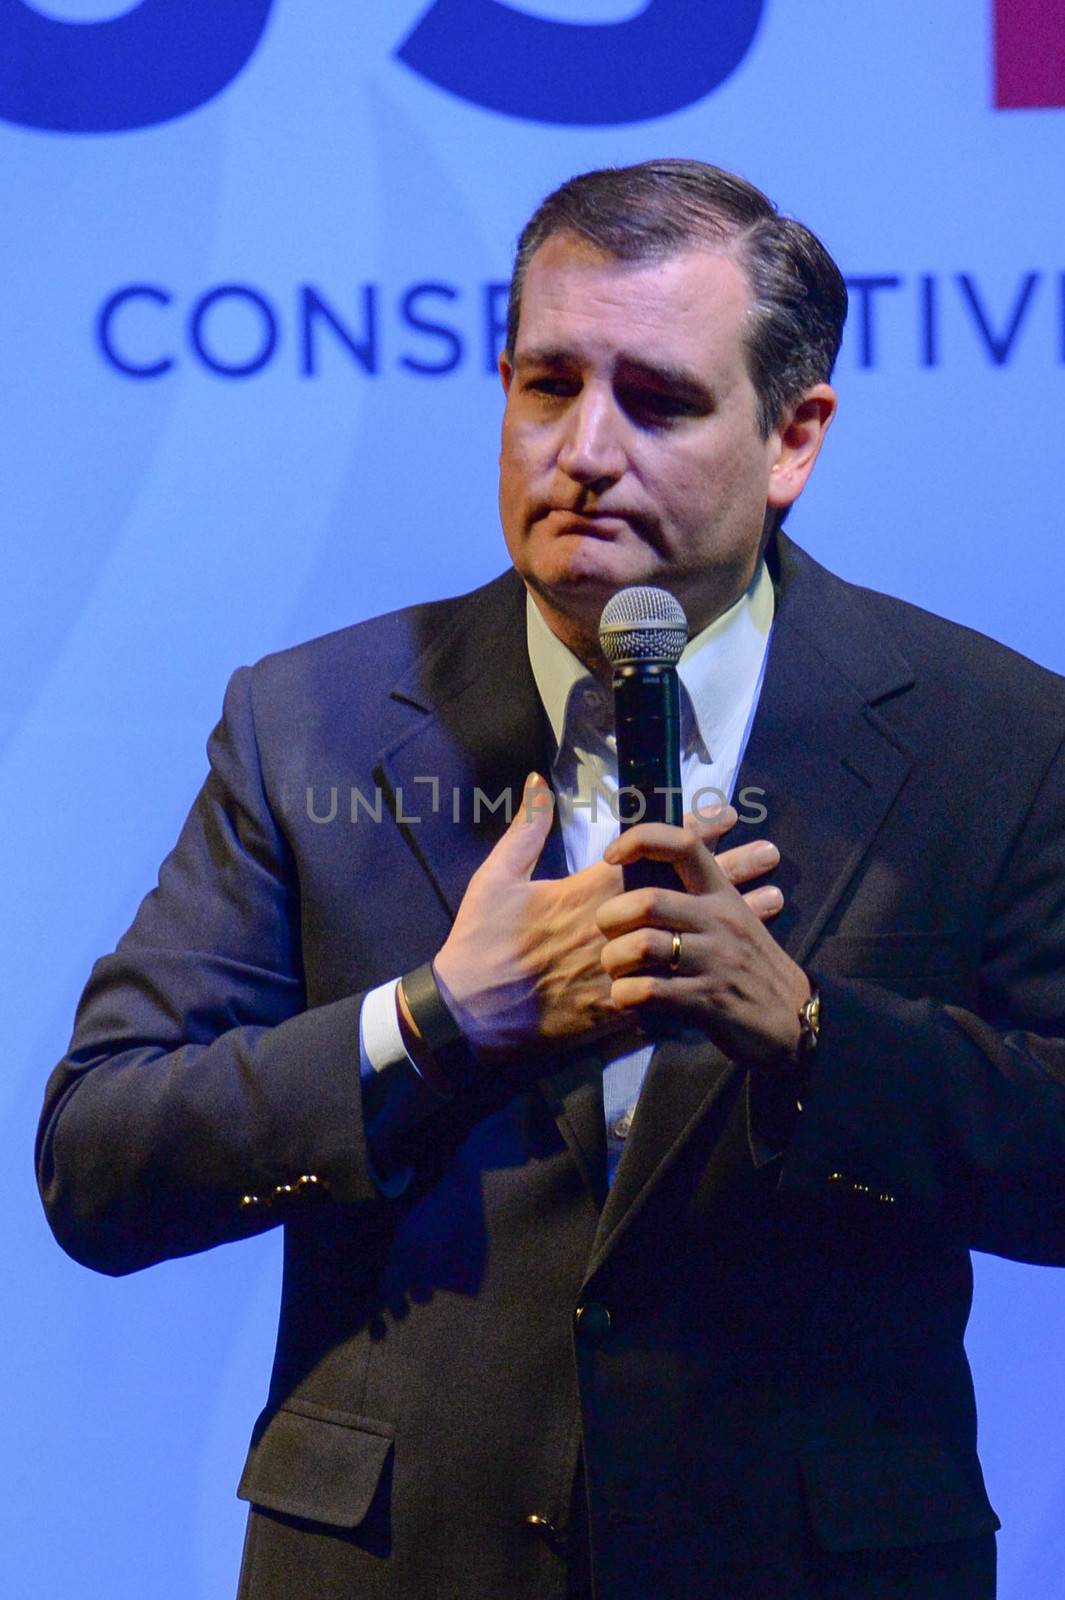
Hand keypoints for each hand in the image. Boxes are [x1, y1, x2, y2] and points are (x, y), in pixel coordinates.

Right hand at [433, 781, 784, 1067]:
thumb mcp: (496, 877)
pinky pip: (671, 990)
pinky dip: (708, 975)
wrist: (471, 1015)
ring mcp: (621, 968)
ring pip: (692, 938)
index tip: (726, 814)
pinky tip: (743, 967)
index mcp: (587, 892)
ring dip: (733, 919)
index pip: (651, 854)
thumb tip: (539, 782)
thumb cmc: (481, 942)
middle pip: (685, 894)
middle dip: (731, 871)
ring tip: (776, 903)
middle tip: (771, 854)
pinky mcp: (619, 1008)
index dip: (691, 832)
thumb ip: (527, 829)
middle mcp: (614, 927)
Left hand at [598, 813, 809, 1071]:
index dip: (640, 840)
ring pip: (641, 946)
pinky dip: (625, 995)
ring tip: (616, 969)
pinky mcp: (707, 1001)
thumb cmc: (750, 965)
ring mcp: (714, 961)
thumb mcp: (733, 917)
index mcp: (721, 893)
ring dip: (614, 959)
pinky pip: (649, 991)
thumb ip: (694, 892)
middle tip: (607, 933)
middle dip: (610, 917)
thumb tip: (646, 860)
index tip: (612, 857)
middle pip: (647, 901)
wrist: (794, 1020)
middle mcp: (718, 920)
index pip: (682, 844)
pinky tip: (627, 997)